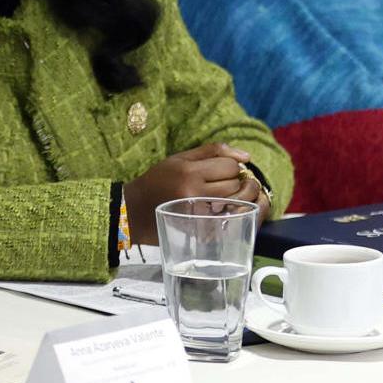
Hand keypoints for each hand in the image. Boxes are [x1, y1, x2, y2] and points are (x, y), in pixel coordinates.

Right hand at [123, 143, 267, 241]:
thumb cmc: (158, 180)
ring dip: (234, 198)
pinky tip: (218, 210)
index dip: (232, 167)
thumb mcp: (180, 158)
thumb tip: (247, 157)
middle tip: (223, 183)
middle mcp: (195, 194)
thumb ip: (213, 151)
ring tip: (222, 196)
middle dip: (235, 182)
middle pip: (235, 185)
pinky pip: (228, 219)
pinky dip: (228, 213)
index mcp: (189, 172)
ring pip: (235, 203)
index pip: (230, 167)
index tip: (223, 170)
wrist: (134, 211)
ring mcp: (198, 215)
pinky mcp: (200, 231)